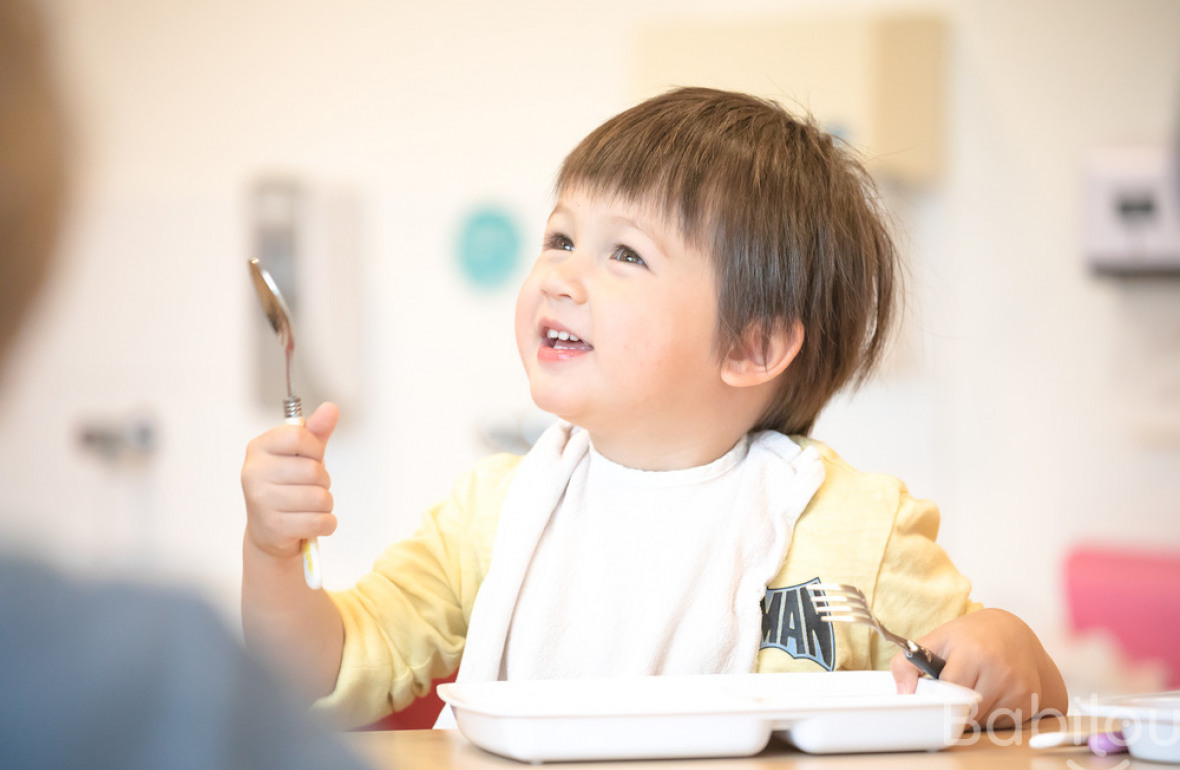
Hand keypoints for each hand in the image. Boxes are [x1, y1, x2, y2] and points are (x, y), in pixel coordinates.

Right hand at [241, 402, 339, 559]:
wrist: (269, 532)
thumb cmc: (288, 486)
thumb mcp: (302, 456)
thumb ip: (316, 431)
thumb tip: (331, 408)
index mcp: (258, 448)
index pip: (298, 436)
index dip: (314, 449)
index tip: (311, 458)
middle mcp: (253, 472)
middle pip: (313, 470)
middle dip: (323, 481)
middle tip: (310, 487)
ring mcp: (261, 501)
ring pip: (320, 498)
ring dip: (325, 504)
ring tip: (309, 506)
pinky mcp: (273, 527)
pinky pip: (320, 521)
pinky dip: (326, 523)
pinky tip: (311, 522)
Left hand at [891, 608, 1066, 728]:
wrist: (1012, 633)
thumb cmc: (971, 636)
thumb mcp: (936, 639)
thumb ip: (908, 663)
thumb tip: (903, 693)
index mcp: (973, 652)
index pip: (949, 691)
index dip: (938, 696)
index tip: (934, 694)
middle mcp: (999, 670)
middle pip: (965, 711)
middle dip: (954, 707)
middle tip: (953, 690)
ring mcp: (1017, 687)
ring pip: (981, 721)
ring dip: (972, 714)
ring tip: (972, 689)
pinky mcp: (1028, 701)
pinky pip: (999, 723)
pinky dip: (989, 716)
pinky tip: (989, 695)